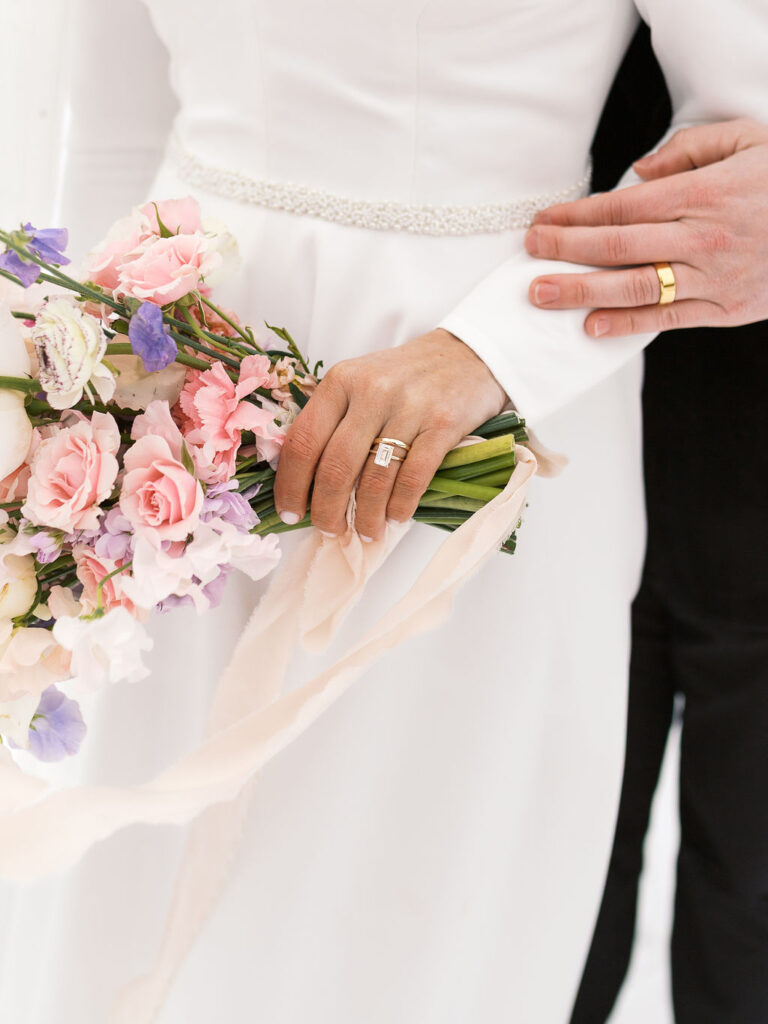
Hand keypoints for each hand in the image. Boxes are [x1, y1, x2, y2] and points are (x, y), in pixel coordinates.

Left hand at [273, 330, 505, 540]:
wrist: (468, 354)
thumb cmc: (407, 377)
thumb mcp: (361, 382)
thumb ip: (333, 420)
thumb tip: (306, 482)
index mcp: (341, 381)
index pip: (303, 441)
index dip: (291, 485)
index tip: (290, 513)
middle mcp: (371, 391)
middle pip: (335, 466)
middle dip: (327, 510)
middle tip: (329, 530)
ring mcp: (409, 407)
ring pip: (374, 479)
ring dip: (366, 516)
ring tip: (367, 532)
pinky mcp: (442, 424)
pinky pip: (412, 479)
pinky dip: (400, 507)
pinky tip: (396, 517)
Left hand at [524, 118, 767, 336]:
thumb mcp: (747, 140)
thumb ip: (689, 150)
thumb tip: (639, 171)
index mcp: (704, 194)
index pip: (622, 207)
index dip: (576, 216)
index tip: (542, 222)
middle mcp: (703, 238)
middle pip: (618, 246)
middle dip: (566, 251)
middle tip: (529, 256)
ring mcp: (715, 279)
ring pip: (636, 287)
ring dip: (583, 291)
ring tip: (542, 294)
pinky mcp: (728, 311)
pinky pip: (669, 319)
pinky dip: (629, 324)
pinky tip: (592, 327)